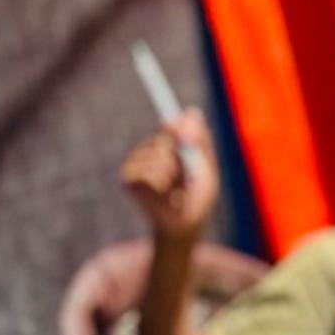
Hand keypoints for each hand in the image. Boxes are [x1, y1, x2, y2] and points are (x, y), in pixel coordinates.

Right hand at [122, 112, 216, 241]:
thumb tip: (192, 110)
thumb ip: (200, 140)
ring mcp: (135, 164)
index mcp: (166, 145)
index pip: (167, 127)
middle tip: (189, 176)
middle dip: (183, 157)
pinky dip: (164, 186)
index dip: (171, 123)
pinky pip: (149, 174)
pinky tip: (165, 196)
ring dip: (176, 176)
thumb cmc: (198, 196)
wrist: (188, 224)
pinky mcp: (128, 179)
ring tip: (177, 190)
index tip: (174, 118)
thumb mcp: (206, 166)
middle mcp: (147, 151)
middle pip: (165, 139)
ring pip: (159, 157)